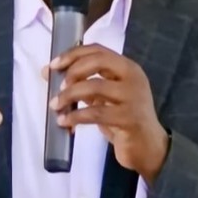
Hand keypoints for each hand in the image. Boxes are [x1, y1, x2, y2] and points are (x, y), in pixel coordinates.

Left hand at [43, 44, 168, 182]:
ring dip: (69, 95)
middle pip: (98, 61)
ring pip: (94, 86)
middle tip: (57, 86)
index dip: (73, 54)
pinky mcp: (128, 117)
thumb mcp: (105, 98)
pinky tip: (64, 122)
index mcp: (128, 67)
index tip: (53, 65)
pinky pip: (96, 113)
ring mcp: (133, 97)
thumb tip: (48, 72)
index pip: (98, 50)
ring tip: (56, 106)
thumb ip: (82, 83)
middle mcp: (133, 77)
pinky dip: (75, 116)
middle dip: (72, 71)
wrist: (149, 147)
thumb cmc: (124, 120)